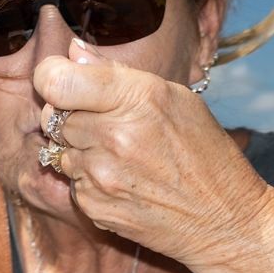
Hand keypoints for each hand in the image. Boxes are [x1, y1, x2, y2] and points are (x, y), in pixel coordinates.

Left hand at [33, 38, 270, 269]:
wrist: (223, 221)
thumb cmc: (205, 154)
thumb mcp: (176, 99)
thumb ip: (116, 74)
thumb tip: (72, 52)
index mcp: (137, 99)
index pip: (56, 81)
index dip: (50, 77)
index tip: (60, 81)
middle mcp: (113, 137)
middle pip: (55, 115)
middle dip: (72, 116)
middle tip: (107, 125)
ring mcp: (101, 177)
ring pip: (60, 150)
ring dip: (81, 150)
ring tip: (122, 157)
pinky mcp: (94, 208)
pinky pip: (73, 183)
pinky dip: (90, 180)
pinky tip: (124, 182)